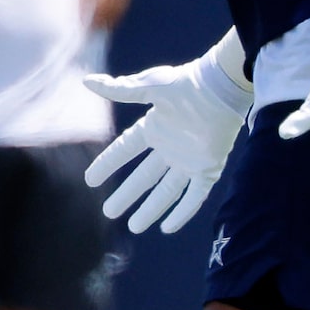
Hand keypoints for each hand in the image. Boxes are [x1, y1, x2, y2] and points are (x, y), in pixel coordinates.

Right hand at [83, 31, 249, 233]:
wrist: (223, 87)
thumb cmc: (186, 83)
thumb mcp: (148, 86)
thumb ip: (119, 89)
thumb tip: (87, 81)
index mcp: (153, 128)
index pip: (124, 151)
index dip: (107, 164)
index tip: (89, 180)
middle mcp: (169, 148)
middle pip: (143, 178)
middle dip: (126, 196)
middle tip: (109, 213)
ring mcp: (189, 160)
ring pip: (166, 192)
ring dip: (150, 209)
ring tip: (134, 227)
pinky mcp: (208, 168)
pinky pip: (194, 195)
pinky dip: (182, 212)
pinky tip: (167, 228)